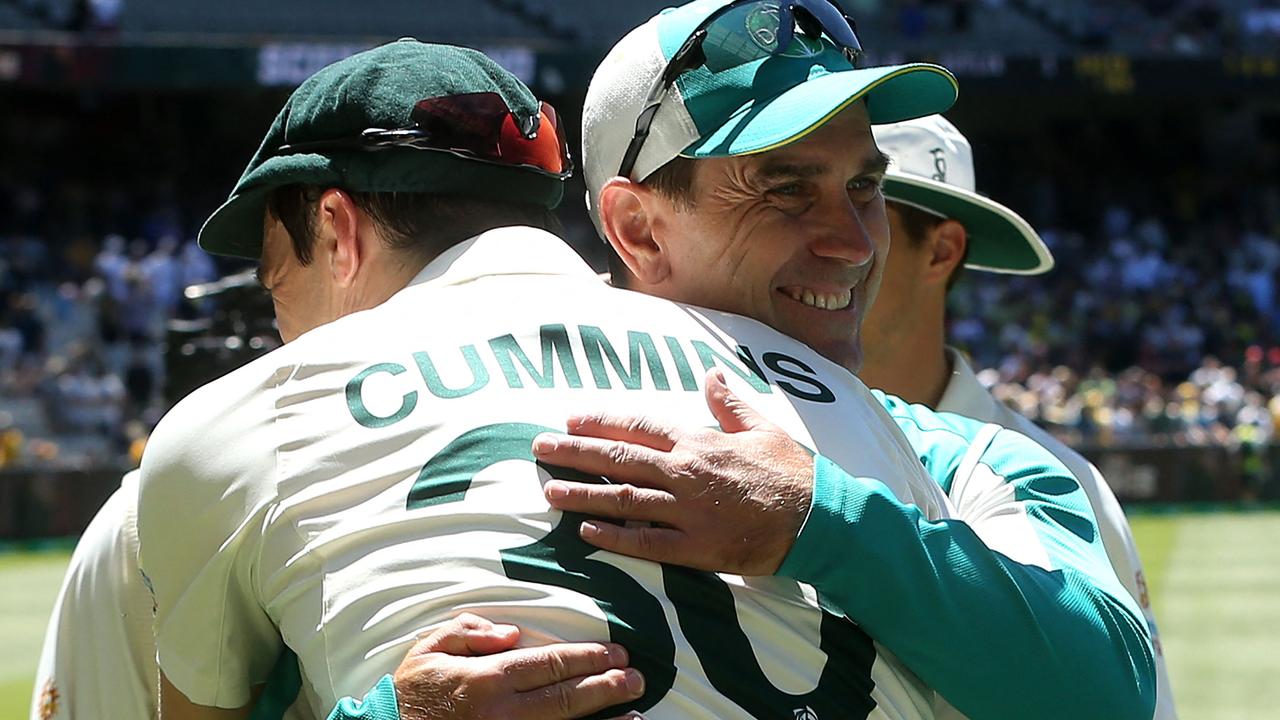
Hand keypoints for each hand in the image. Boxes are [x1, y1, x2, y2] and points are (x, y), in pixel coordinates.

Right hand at [393, 613, 644, 719]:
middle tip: (637, 676)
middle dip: (606, 685)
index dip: (587, 657)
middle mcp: (502, 713)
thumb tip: (512, 632)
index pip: (548, 665)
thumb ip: (470, 633)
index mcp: (486, 679)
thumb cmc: (415, 690)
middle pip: (566, 698)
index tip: (616, 651)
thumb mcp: (430, 647)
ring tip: (635, 709)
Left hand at [533, 369, 813, 574]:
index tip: (570, 419)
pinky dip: (614, 538)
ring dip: (582, 495)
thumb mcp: (761, 428)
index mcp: (698, 441)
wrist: (819, 518)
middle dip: (574, 453)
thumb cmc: (792, 472)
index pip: (638, 426)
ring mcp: (688, 511)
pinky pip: (646, 542)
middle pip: (619, 458)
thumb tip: (711, 375)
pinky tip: (586, 534)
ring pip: (623, 499)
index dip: (601, 422)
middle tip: (539, 448)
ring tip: (549, 491)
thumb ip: (729, 404)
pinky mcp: (696, 547)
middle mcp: (685, 472)